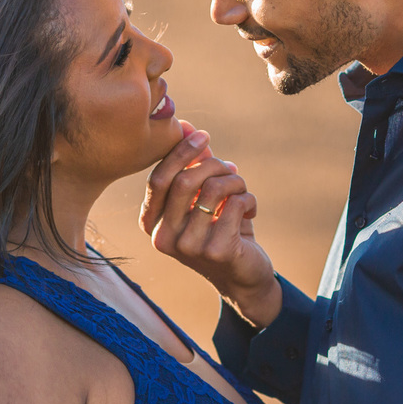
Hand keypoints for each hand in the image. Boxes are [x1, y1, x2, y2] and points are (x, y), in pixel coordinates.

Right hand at [140, 120, 281, 327]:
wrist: (243, 277)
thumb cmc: (220, 230)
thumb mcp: (203, 197)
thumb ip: (193, 166)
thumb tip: (185, 126)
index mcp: (152, 223)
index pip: (158, 179)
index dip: (180, 152)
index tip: (202, 135)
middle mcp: (163, 238)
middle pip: (184, 181)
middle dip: (213, 165)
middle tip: (230, 168)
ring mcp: (188, 248)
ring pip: (213, 190)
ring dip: (235, 181)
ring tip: (242, 190)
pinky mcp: (216, 252)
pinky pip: (235, 204)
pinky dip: (248, 199)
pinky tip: (250, 210)